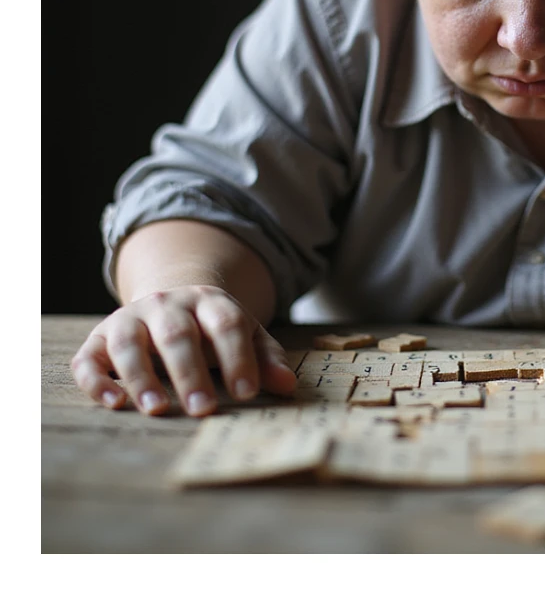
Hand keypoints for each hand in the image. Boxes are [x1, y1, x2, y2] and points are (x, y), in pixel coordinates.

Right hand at [70, 286, 297, 415]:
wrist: (170, 303)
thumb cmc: (213, 330)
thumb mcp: (245, 336)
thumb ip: (266, 358)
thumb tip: (288, 386)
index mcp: (209, 301)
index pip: (227, 324)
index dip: (238, 357)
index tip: (246, 392)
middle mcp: (168, 304)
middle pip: (178, 334)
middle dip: (190, 372)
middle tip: (203, 409)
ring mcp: (131, 318)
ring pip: (131, 343)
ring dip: (142, 377)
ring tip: (158, 410)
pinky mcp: (99, 339)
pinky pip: (90, 358)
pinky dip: (97, 379)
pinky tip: (114, 402)